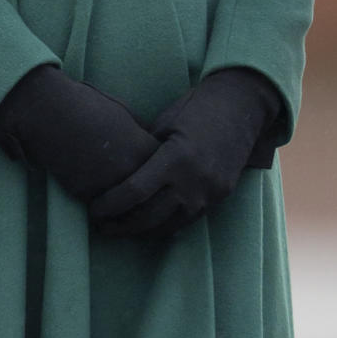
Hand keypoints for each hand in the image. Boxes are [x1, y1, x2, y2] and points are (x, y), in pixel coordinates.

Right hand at [0, 64, 156, 201]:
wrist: (49, 111)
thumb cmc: (86, 104)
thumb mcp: (123, 114)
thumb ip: (139, 136)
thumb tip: (148, 146)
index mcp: (142, 148)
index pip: (165, 173)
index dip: (160, 176)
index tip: (155, 178)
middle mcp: (130, 169)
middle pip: (149, 197)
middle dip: (146, 202)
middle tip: (144, 207)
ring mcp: (107, 183)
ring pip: (125, 210)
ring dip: (125, 214)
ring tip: (124, 217)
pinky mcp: (84, 193)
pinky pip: (99, 209)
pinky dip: (100, 210)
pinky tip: (100, 212)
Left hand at [90, 67, 281, 236]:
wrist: (242, 105)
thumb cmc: (196, 106)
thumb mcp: (165, 124)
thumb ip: (146, 152)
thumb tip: (119, 173)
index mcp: (175, 158)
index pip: (134, 192)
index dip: (110, 205)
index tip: (94, 210)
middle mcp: (193, 181)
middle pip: (149, 216)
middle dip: (122, 225)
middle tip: (101, 227)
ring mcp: (209, 192)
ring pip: (169, 225)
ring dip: (143, 231)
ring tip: (122, 230)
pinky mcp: (220, 196)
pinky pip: (188, 219)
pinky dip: (167, 224)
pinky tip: (150, 225)